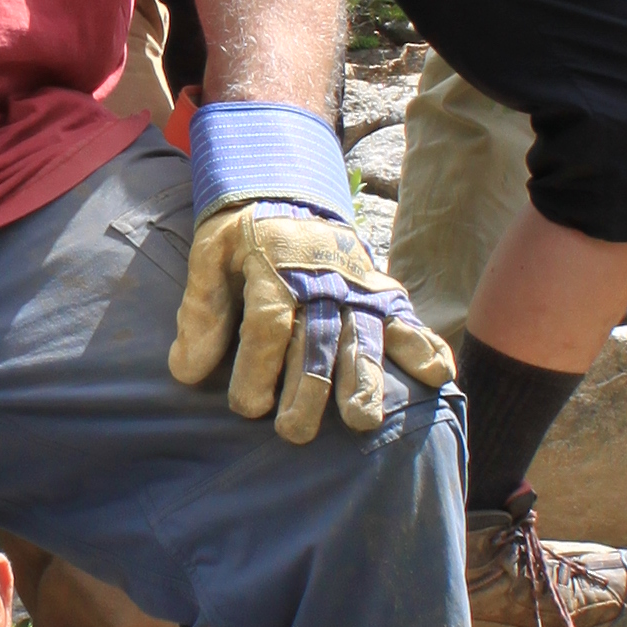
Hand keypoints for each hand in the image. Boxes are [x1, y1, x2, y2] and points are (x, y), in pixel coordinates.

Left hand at [170, 200, 457, 441]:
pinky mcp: (379, 291)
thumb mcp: (209, 258)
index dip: (256, 368)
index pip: (266, 323)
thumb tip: (187, 371)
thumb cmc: (242, 239)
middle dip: (309, 386)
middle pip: (316, 336)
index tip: (247, 408)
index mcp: (272, 264)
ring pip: (361, 335)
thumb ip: (200, 312)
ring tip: (364, 419)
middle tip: (296, 432)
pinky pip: (405, 319)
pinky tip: (439, 378)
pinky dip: (425, 347)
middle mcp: (319, 276)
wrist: (288, 194)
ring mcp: (354, 285)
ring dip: (364, 378)